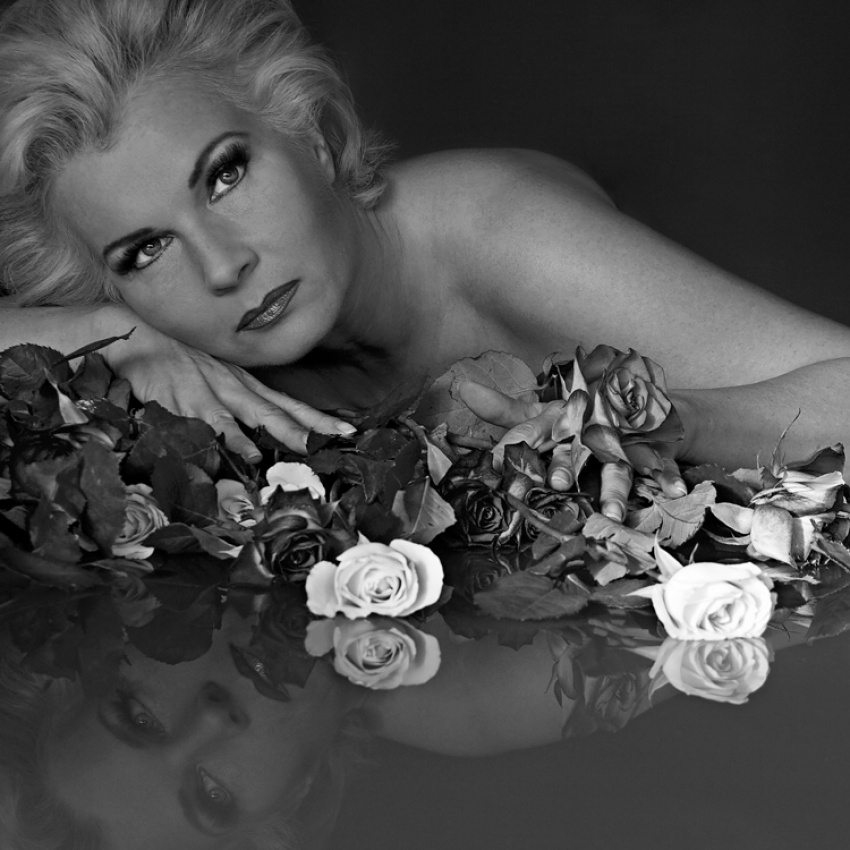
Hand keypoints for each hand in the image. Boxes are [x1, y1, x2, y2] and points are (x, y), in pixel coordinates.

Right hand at [100, 319, 353, 459]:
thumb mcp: (210, 376)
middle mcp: (234, 384)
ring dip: (281, 430)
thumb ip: (232, 402)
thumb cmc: (173, 358)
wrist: (134, 333)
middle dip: (311, 425)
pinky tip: (246, 452)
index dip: (316, 417)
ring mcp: (211, 388)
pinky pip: (212, 420)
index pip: (286, 402)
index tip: (347, 430)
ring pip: (253, 413)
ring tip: (306, 447)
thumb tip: (256, 432)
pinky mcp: (185, 397)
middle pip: (279, 408)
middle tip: (340, 439)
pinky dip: (231, 437)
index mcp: (242, 382)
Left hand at [457, 381, 685, 521]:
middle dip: (566, 466)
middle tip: (556, 484)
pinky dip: (669, 478)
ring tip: (612, 513)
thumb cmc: (577, 413)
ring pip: (616, 463)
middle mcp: (587, 426)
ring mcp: (620, 438)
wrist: (637, 397)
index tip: (495, 467)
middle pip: (574, 447)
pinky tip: (677, 491)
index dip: (512, 447)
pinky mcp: (648, 448)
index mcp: (556, 416)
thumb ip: (501, 409)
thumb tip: (460, 387)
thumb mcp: (540, 411)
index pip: (528, 429)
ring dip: (615, 488)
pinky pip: (660, 465)